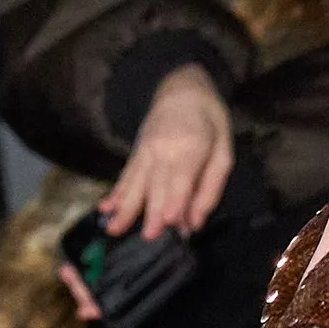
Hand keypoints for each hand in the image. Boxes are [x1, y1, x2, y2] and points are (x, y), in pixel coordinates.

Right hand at [104, 62, 232, 237]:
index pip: (181, 179)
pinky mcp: (136, 154)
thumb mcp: (223, 151)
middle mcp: (163, 150)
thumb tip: (196, 221)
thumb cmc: (210, 123)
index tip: (170, 222)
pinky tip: (105, 207)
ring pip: (135, 183)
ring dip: (125, 207)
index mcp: (190, 148)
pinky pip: (125, 176)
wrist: (182, 89)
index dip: (175, 200)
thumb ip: (210, 187)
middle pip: (157, 185)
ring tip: (114, 229)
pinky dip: (116, 192)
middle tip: (147, 237)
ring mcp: (146, 151)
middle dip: (151, 212)